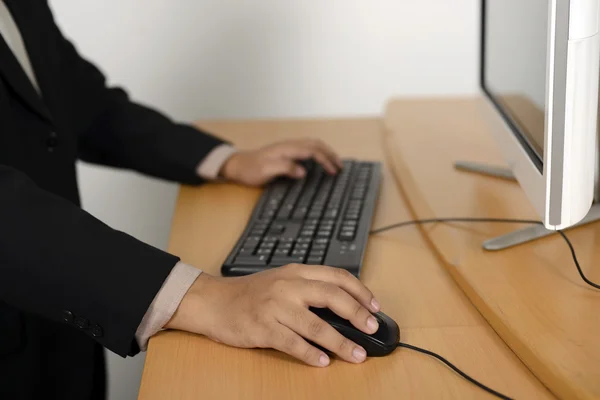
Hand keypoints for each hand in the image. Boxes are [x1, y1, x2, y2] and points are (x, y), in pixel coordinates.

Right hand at [165, 264, 380, 366]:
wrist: (213, 301)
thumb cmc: (250, 294)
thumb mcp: (281, 280)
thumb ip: (308, 288)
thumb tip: (344, 308)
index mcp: (296, 272)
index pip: (336, 277)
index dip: (360, 291)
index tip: (374, 306)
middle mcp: (288, 286)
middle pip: (332, 297)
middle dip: (357, 314)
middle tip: (372, 328)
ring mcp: (275, 306)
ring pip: (316, 325)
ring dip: (340, 343)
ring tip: (356, 354)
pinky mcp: (263, 327)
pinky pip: (292, 343)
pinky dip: (310, 354)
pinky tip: (322, 361)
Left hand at [219, 139, 343, 185]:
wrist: (238, 165)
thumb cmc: (251, 169)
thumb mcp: (266, 171)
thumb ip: (285, 168)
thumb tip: (303, 171)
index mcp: (287, 149)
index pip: (313, 150)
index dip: (325, 160)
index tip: (333, 171)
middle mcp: (289, 145)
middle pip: (316, 144)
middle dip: (330, 154)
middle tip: (341, 166)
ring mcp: (288, 147)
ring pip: (313, 145)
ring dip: (326, 152)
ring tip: (335, 163)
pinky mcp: (287, 152)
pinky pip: (307, 148)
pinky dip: (318, 152)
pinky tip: (320, 160)